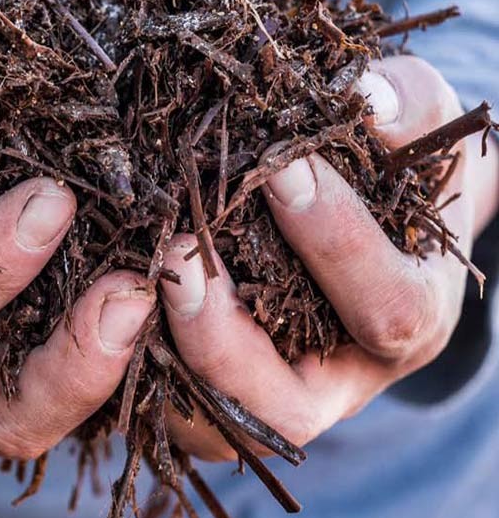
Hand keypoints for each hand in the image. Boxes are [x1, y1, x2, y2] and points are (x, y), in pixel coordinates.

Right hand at [0, 75, 154, 457]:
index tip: (49, 201)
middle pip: (8, 416)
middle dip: (71, 354)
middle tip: (129, 284)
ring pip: (60, 417)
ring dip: (112, 364)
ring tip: (158, 296)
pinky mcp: (37, 376)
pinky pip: (89, 388)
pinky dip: (128, 356)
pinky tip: (167, 302)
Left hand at [160, 56, 498, 459]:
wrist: (361, 205)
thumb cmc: (390, 163)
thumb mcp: (418, 128)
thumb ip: (407, 108)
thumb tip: (365, 96)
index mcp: (408, 324)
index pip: (384, 310)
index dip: (335, 244)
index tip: (282, 167)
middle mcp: (338, 381)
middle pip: (285, 410)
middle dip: (224, 338)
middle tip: (178, 262)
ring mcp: (270, 395)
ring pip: (211, 421)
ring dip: (163, 358)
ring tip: (129, 282)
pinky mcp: (213, 389)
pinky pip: (169, 401)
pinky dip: (132, 360)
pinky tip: (100, 297)